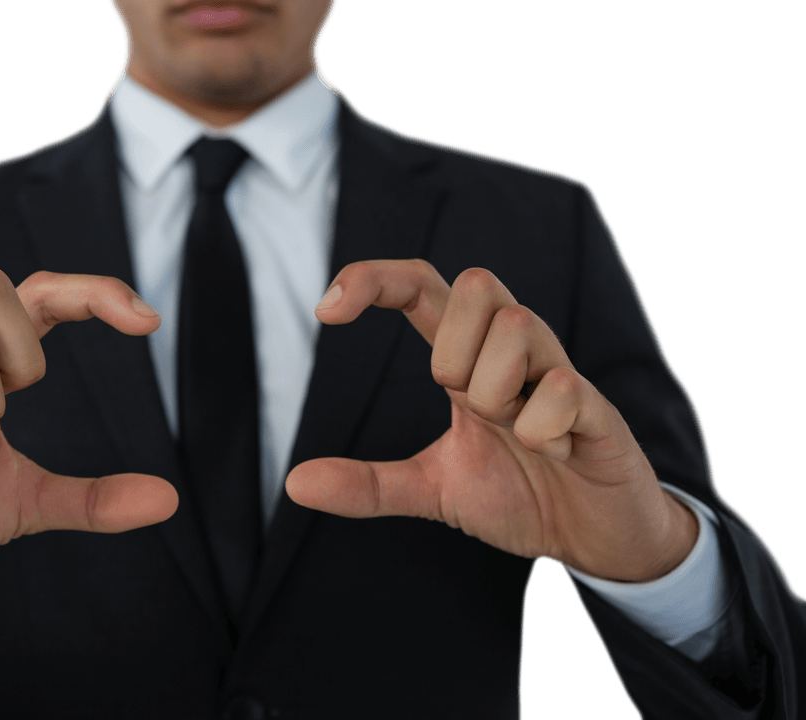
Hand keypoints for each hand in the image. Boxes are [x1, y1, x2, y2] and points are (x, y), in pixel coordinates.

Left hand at [286, 261, 697, 582]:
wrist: (594, 536)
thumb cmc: (520, 493)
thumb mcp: (432, 489)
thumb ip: (369, 484)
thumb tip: (295, 483)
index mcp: (470, 361)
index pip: (422, 286)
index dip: (374, 279)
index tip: (324, 312)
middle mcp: (515, 352)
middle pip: (477, 283)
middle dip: (452, 348)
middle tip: (462, 403)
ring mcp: (561, 374)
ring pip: (518, 325)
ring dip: (496, 391)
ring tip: (512, 434)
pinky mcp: (599, 409)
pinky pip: (563, 388)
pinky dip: (541, 429)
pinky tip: (551, 454)